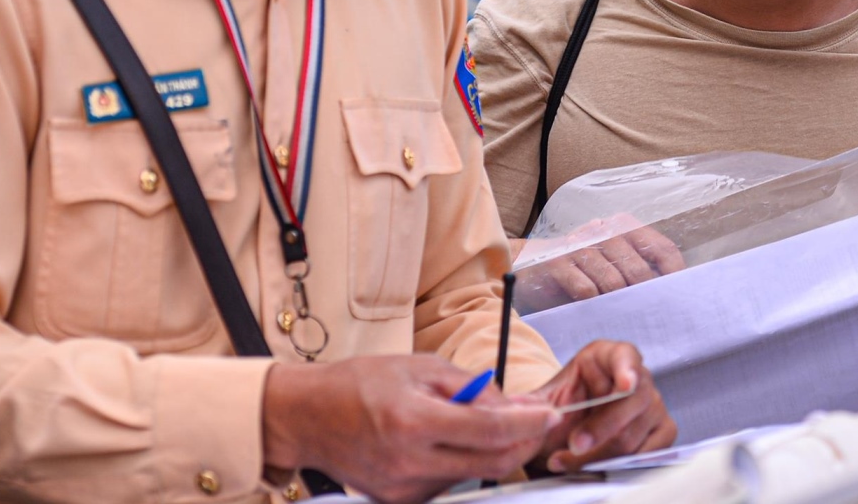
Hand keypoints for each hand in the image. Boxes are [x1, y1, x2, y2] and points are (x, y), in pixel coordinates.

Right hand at [262, 354, 559, 503]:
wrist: (308, 418)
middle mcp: (409, 463)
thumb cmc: (361, 384)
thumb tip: (514, 404)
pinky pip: (449, 484)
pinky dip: (462, 462)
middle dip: (522, 442)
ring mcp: (403, 489)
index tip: (550, 413)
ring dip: (491, 451)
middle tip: (534, 420)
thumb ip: (471, 387)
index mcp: (413, 422)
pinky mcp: (399, 501)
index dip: (527, 422)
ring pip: (472, 476)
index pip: (489, 429)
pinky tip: (449, 440)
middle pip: (491, 463)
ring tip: (479, 421)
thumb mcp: (421, 367)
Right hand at [514, 217, 685, 311]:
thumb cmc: (582, 270)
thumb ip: (639, 270)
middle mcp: (604, 231)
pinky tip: (592, 308)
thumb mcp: (613, 264)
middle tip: (647, 315)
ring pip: (612, 279)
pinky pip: (584, 288)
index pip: (661, 248)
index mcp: (624, 227)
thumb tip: (672, 293)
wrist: (530, 266)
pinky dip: (592, 302)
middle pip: (638, 267)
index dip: (674, 273)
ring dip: (617, 301)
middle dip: (644, 295)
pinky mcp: (556, 261)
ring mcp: (579, 245)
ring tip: (619, 315)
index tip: (680, 295)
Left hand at [532, 340, 674, 473]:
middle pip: (631, 402)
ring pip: (633, 434)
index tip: (625, 385)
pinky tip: (595, 466)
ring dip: (598, 454)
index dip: (627, 369)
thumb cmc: (563, 410)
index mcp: (609, 357)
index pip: (626, 356)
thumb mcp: (545, 401)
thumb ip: (532, 404)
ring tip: (568, 460)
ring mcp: (653, 405)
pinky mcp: (662, 431)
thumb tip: (514, 408)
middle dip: (601, 428)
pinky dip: (619, 464)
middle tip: (574, 444)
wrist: (569, 433)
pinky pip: (648, 451)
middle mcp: (638, 378)